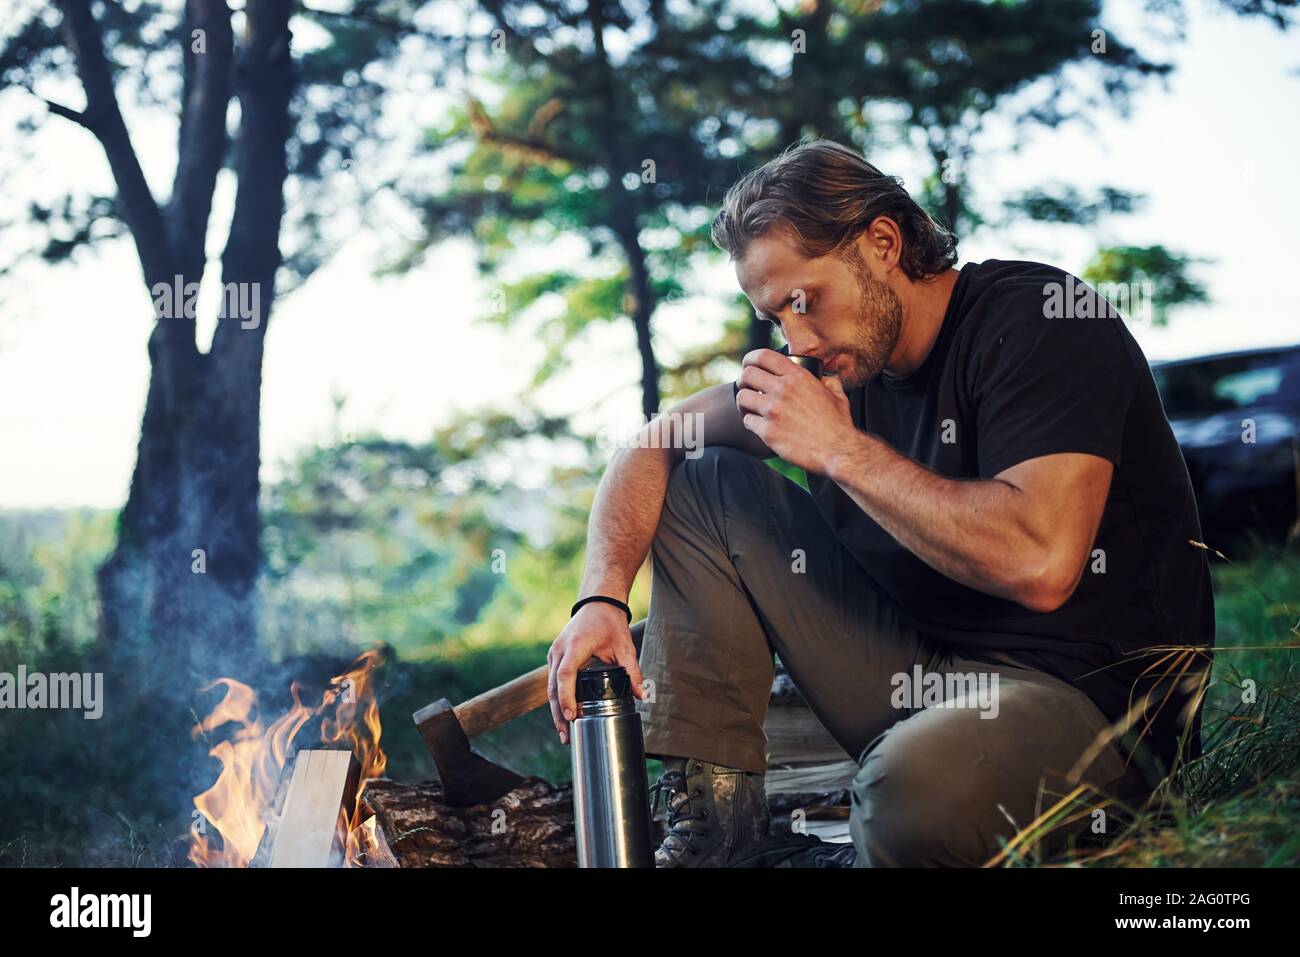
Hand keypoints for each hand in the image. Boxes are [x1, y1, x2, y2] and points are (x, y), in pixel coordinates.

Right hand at [547, 601, 645, 743]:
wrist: (597, 603)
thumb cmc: (610, 623)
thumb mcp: (625, 647)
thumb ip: (633, 671)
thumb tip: (643, 695)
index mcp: (575, 646)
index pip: (565, 675)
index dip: (566, 697)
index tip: (572, 716)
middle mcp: (559, 650)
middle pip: (553, 687)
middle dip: (558, 713)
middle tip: (566, 736)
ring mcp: (554, 654)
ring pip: (550, 687)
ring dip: (556, 710)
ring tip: (564, 733)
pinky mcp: (555, 657)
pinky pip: (553, 682)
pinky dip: (557, 699)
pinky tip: (563, 716)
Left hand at [735, 349, 857, 474]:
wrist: (838, 450)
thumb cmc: (839, 424)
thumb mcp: (837, 395)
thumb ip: (829, 382)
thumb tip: (826, 378)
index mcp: (798, 376)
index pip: (763, 356)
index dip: (751, 359)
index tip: (749, 366)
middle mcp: (783, 390)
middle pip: (747, 375)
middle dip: (743, 381)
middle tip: (748, 388)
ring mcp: (773, 410)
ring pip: (742, 397)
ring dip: (744, 402)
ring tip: (750, 408)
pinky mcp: (768, 431)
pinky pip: (748, 421)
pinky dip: (751, 423)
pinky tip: (760, 426)